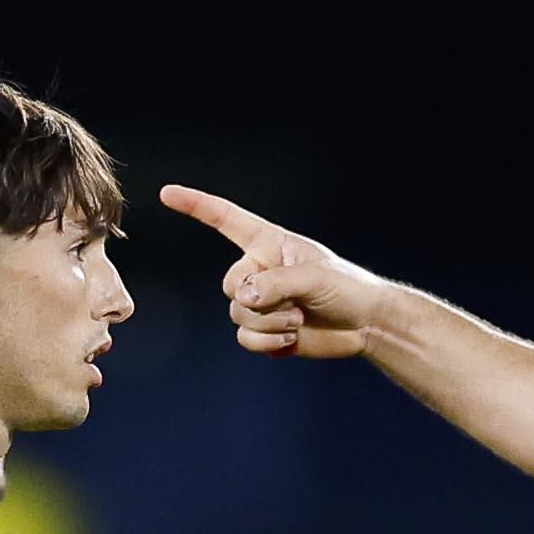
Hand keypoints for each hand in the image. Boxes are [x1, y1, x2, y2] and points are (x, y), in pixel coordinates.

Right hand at [159, 184, 387, 358]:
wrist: (365, 325)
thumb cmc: (347, 287)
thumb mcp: (315, 276)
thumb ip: (276, 283)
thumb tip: (244, 298)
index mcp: (268, 244)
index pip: (225, 219)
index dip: (195, 205)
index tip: (168, 193)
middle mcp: (258, 270)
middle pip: (230, 284)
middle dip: (260, 298)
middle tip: (296, 303)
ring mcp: (261, 302)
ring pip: (237, 314)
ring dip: (270, 322)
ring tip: (299, 319)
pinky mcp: (265, 330)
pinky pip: (246, 338)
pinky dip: (267, 341)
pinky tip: (291, 338)